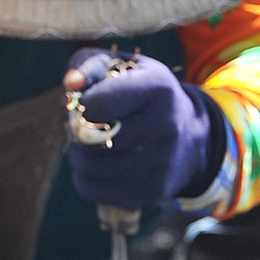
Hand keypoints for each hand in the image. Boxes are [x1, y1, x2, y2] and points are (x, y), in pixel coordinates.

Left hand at [63, 49, 224, 209]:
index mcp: (158, 89)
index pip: (98, 103)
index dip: (83, 103)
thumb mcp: (125, 68)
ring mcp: (157, 165)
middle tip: (87, 125)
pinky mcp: (148, 194)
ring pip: (87, 165)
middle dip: (77, 130)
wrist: (188, 140)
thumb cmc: (144, 96)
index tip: (90, 102)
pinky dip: (84, 177)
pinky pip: (90, 189)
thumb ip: (90, 64)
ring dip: (79, 154)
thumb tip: (70, 82)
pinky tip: (99, 165)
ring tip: (92, 144)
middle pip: (88, 137)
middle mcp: (164, 128)